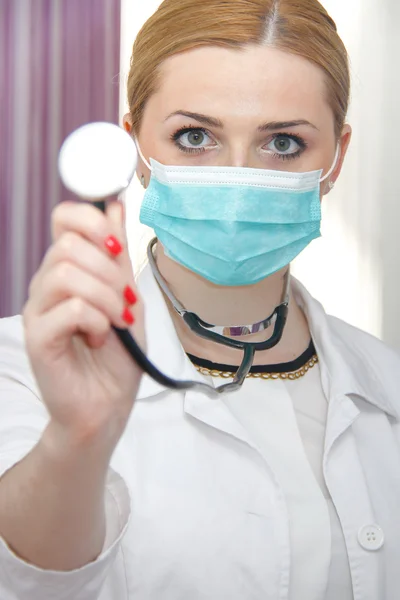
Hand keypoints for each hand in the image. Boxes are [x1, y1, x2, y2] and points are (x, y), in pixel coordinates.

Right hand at [23, 200, 144, 445]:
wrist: (108, 403)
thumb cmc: (118, 353)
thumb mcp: (128, 296)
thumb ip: (119, 254)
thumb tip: (115, 203)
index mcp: (70, 268)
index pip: (64, 218)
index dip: (92, 220)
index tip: (117, 246)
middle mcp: (48, 283)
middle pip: (68, 244)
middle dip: (110, 272)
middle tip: (125, 302)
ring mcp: (39, 309)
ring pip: (67, 273)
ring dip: (106, 297)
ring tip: (116, 321)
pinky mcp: (37, 337)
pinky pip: (69, 308)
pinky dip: (96, 321)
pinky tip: (99, 339)